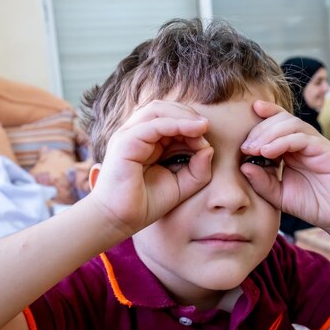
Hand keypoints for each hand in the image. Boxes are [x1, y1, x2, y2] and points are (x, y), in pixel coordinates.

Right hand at [89, 100, 212, 236]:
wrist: (119, 220)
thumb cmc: (145, 204)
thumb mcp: (181, 185)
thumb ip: (198, 170)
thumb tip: (209, 148)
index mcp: (146, 140)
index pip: (168, 118)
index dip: (190, 123)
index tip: (207, 139)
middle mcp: (135, 134)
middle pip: (163, 108)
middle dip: (187, 113)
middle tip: (206, 126)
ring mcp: (128, 136)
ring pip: (157, 110)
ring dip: (183, 115)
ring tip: (202, 126)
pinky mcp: (125, 142)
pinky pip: (153, 125)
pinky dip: (176, 124)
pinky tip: (194, 130)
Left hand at [240, 100, 329, 231]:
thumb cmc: (311, 204)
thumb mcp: (278, 195)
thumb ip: (261, 182)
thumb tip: (243, 166)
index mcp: (292, 148)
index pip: (277, 123)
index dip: (263, 115)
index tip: (246, 112)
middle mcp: (304, 143)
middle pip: (280, 120)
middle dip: (259, 129)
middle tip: (244, 147)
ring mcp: (316, 145)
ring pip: (291, 124)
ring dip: (269, 133)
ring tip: (254, 149)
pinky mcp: (326, 151)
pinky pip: (303, 139)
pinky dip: (283, 142)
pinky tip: (268, 152)